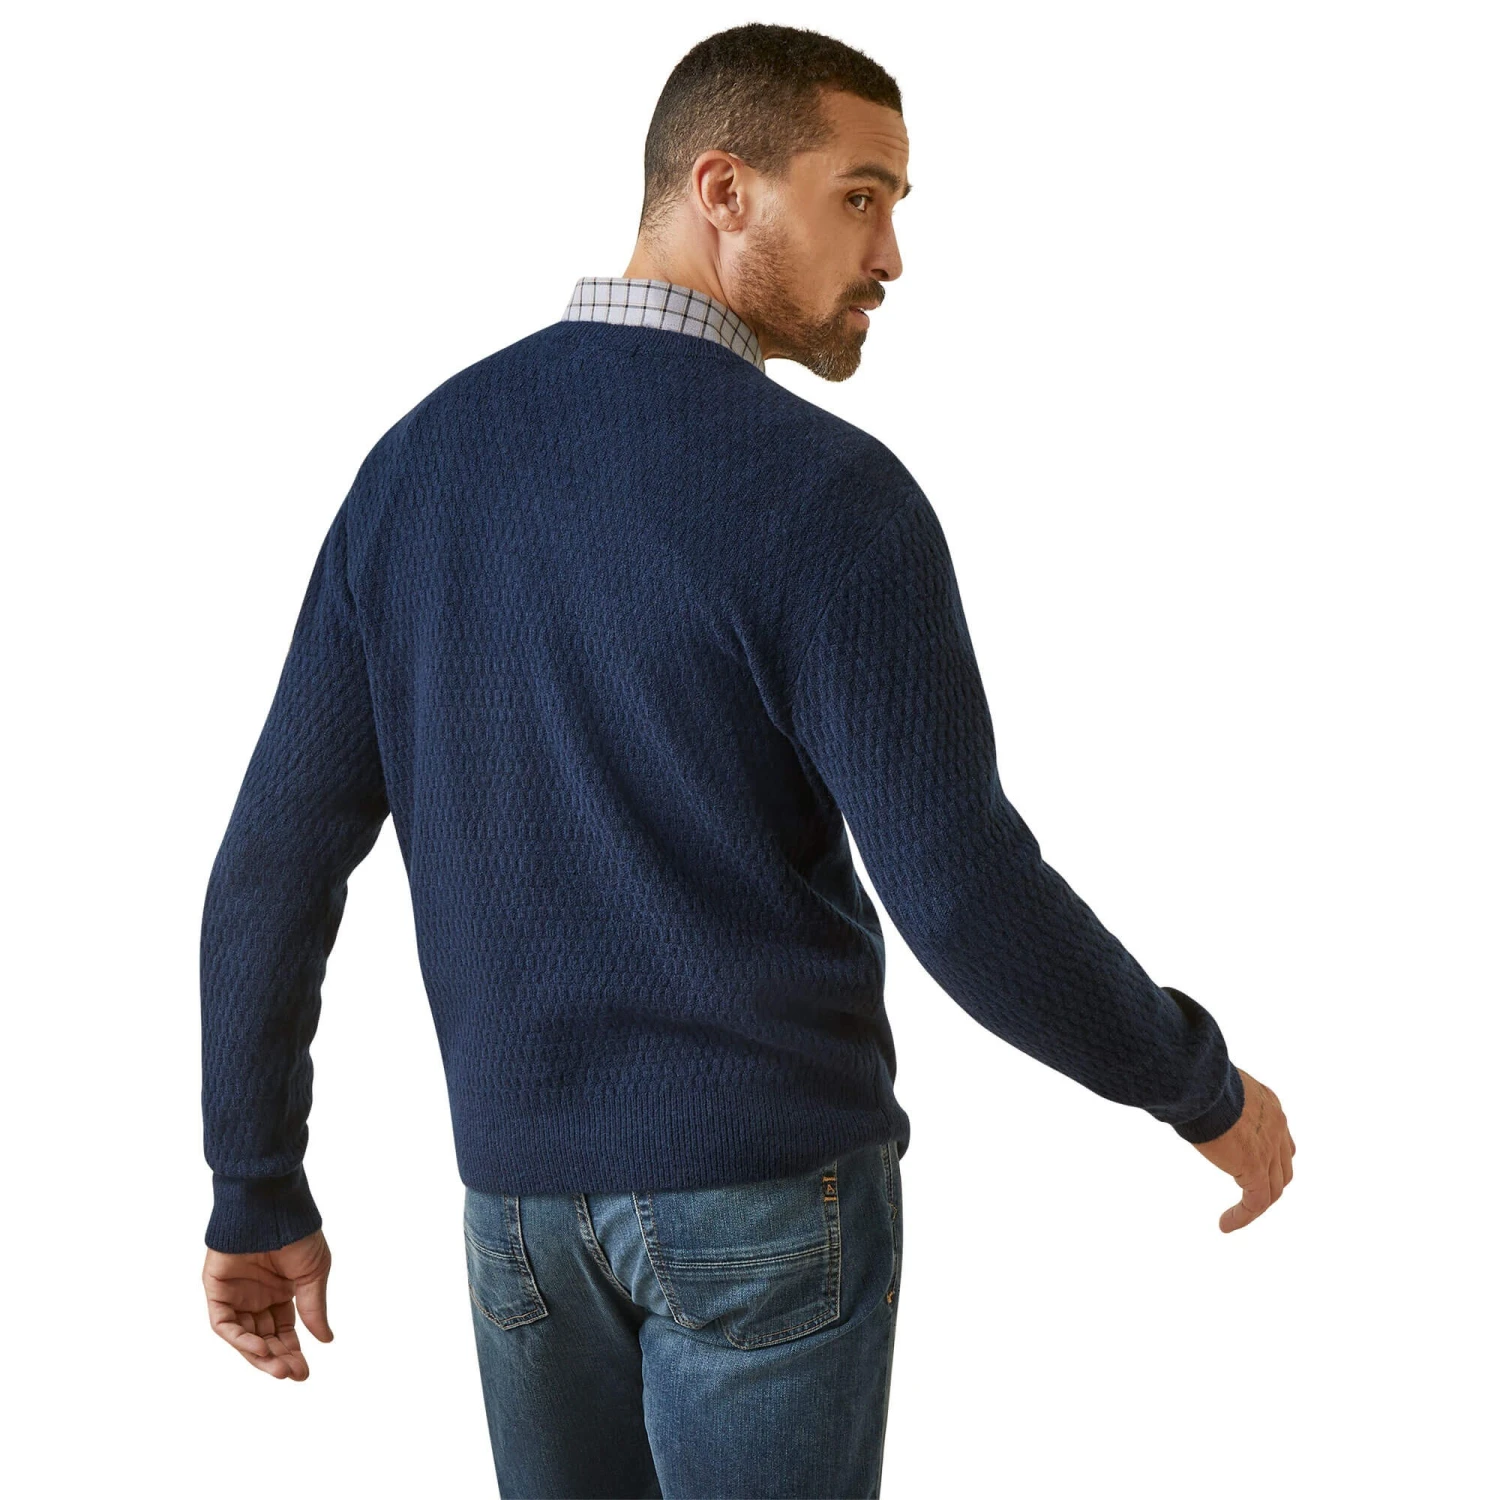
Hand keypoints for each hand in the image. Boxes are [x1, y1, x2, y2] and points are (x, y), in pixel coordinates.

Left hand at [203, 1228, 333, 1378]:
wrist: (272, 1206)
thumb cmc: (296, 1231)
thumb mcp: (313, 1273)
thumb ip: (313, 1308)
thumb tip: (325, 1340)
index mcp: (280, 1290)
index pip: (284, 1330)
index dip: (293, 1351)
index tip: (304, 1372)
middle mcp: (256, 1296)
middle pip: (264, 1337)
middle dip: (278, 1358)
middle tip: (293, 1374)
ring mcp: (236, 1294)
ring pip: (244, 1336)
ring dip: (259, 1354)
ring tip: (279, 1367)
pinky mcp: (217, 1290)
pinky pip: (225, 1323)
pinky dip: (240, 1339)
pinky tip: (260, 1347)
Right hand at [1192, 1066, 1295, 1232]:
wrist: (1200, 1084)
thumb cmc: (1196, 1077)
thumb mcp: (1213, 1084)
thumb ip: (1213, 1096)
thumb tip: (1190, 1095)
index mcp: (1268, 1104)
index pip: (1279, 1135)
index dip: (1269, 1153)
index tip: (1249, 1162)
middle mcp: (1276, 1126)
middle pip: (1283, 1164)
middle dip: (1270, 1180)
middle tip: (1250, 1191)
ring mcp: (1269, 1149)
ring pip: (1274, 1188)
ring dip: (1258, 1203)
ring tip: (1238, 1216)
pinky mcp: (1255, 1169)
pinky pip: (1256, 1203)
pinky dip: (1243, 1216)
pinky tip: (1225, 1225)